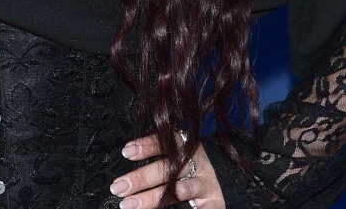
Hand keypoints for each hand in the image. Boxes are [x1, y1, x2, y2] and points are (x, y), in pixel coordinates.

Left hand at [109, 133, 225, 208]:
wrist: (227, 178)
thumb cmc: (188, 167)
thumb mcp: (176, 156)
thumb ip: (158, 157)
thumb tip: (127, 167)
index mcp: (186, 147)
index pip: (165, 143)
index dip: (145, 146)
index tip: (126, 153)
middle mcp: (197, 163)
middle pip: (167, 169)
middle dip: (140, 178)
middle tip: (118, 187)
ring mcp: (205, 183)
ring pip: (177, 190)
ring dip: (150, 198)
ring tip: (129, 204)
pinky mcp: (214, 201)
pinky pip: (196, 208)